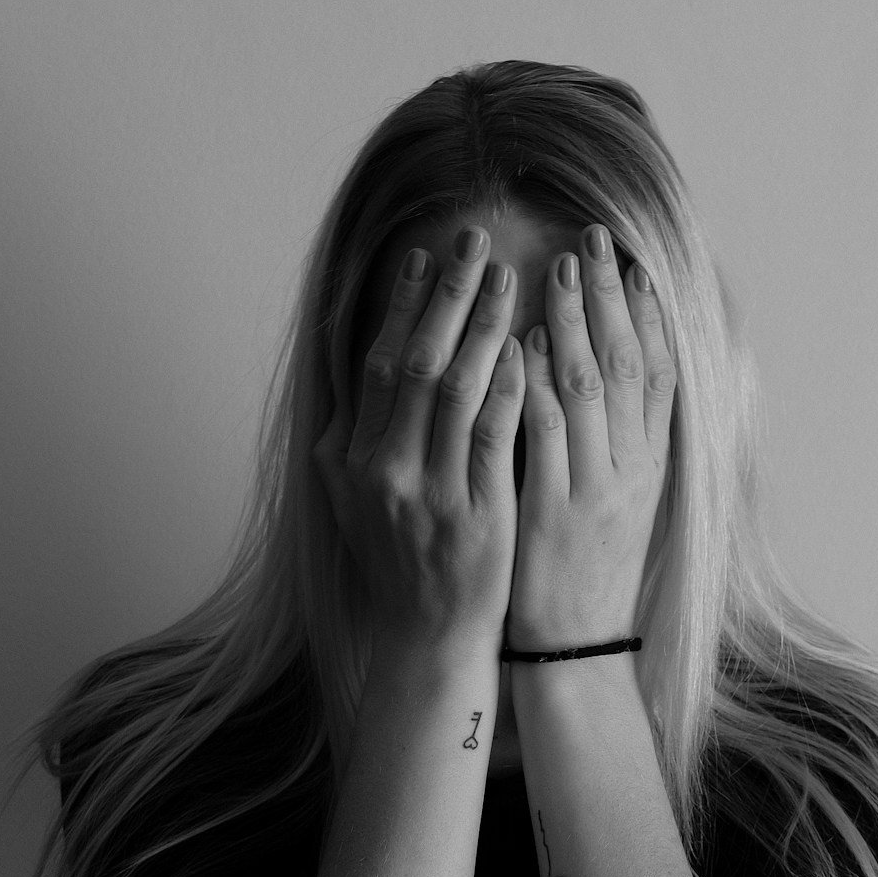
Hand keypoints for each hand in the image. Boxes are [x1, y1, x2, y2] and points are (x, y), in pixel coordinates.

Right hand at [311, 226, 527, 654]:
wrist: (428, 637)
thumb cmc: (400, 561)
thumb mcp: (354, 501)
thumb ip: (352, 440)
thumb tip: (352, 377)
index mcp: (350, 460)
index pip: (376, 364)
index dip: (402, 305)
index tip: (426, 255)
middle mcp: (381, 470)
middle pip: (412, 362)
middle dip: (445, 295)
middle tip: (474, 239)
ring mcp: (428, 493)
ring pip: (454, 388)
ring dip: (482, 325)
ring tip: (509, 275)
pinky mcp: (476, 514)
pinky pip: (492, 435)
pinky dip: (507, 385)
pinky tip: (527, 345)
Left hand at [509, 225, 675, 653]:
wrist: (576, 648)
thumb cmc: (588, 567)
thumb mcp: (623, 500)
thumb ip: (621, 439)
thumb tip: (610, 372)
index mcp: (652, 464)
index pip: (659, 370)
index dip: (648, 312)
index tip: (631, 260)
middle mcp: (633, 469)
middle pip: (627, 364)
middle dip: (609, 297)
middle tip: (593, 239)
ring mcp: (596, 489)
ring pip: (588, 389)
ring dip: (570, 323)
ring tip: (556, 269)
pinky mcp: (554, 512)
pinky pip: (545, 435)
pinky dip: (534, 383)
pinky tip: (520, 343)